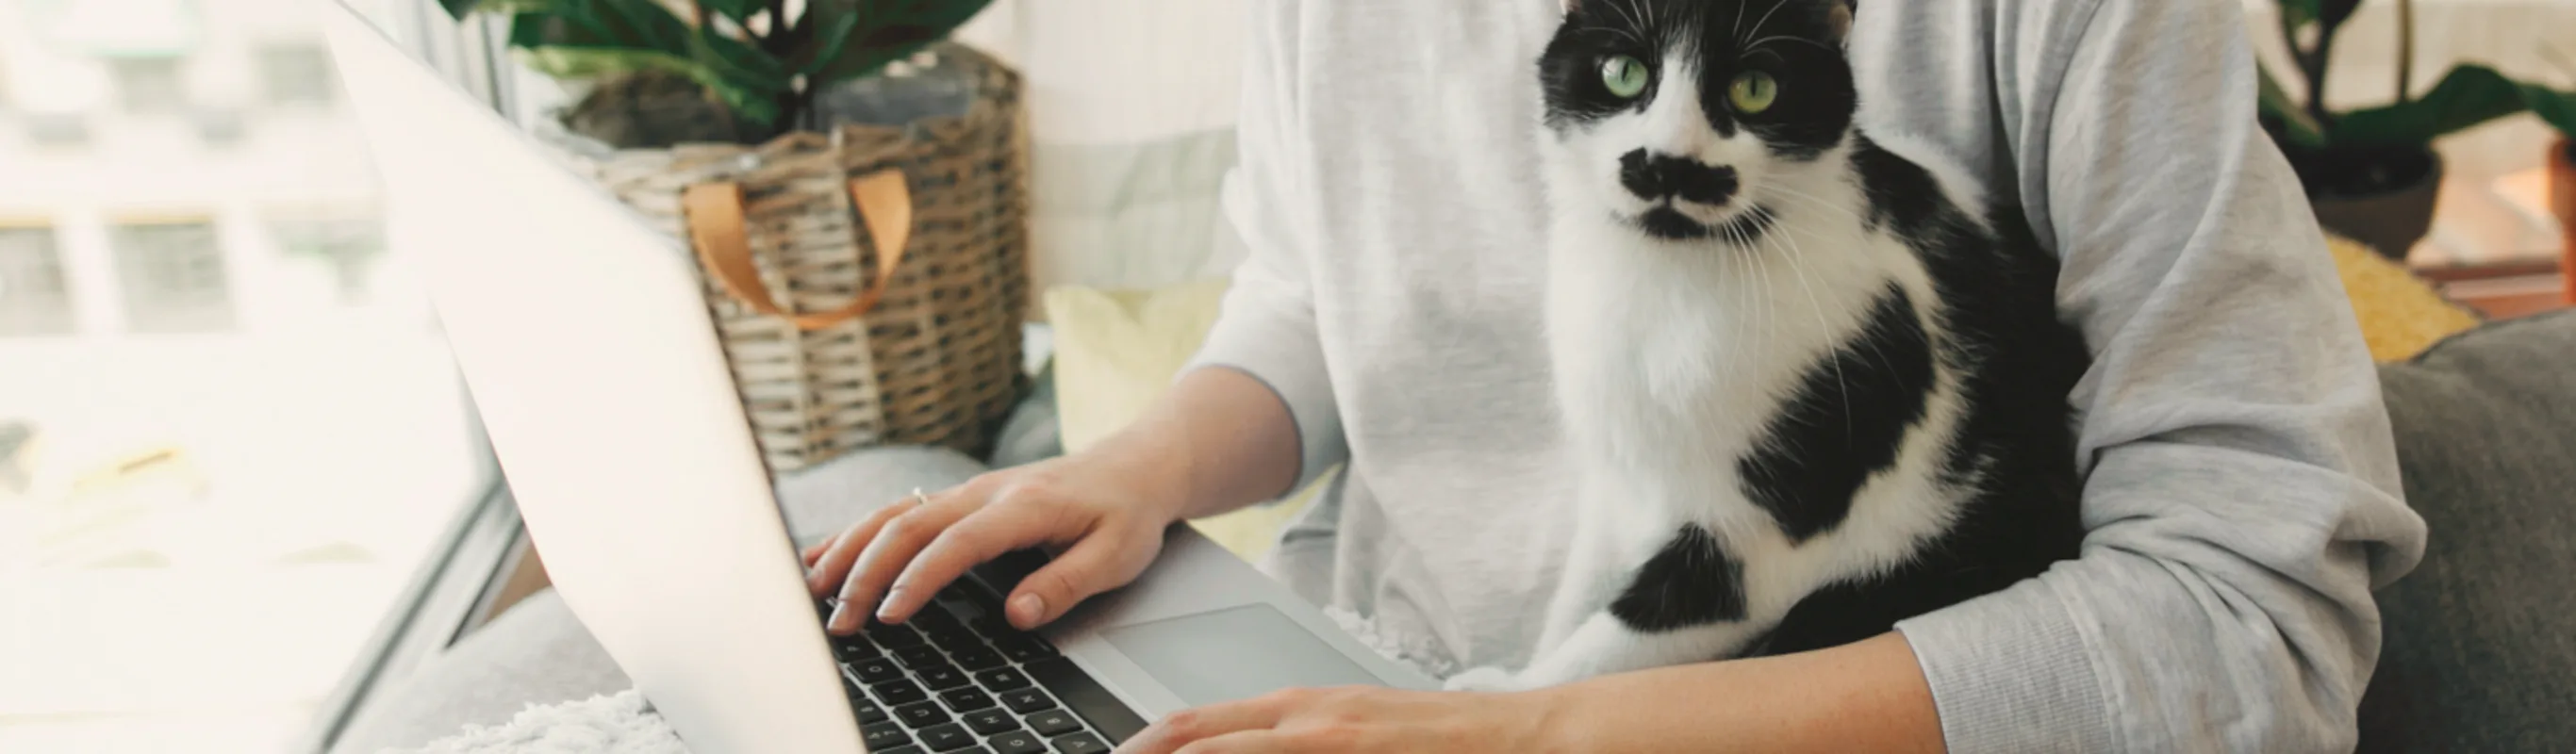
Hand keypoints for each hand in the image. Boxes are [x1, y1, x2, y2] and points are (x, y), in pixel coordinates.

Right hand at [802, 448, 1188, 634]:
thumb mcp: (1117, 554)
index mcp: (1022, 506)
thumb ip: (1067, 583)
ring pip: (894, 514)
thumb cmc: (1127, 512)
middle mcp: (985, 492)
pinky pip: (899, 511)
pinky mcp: (960, 498)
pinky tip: (824, 554)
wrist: (1135, 465)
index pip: (957, 543)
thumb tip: (1018, 614)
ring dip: (850, 549)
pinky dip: (858, 533)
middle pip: (909, 526)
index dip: (919, 579)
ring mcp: (968, 491)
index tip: (890, 615)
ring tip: (813, 588)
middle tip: (840, 621)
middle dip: (866, 573)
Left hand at [1113, 686, 1558, 753]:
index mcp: (1296, 710)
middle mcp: (1303, 722)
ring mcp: (1330, 742)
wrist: (1515, 738)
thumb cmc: (1430, 743)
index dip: (1139, 748)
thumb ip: (1287, 740)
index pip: (1191, 726)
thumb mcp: (1349, 730)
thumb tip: (1231, 749)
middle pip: (1190, 740)